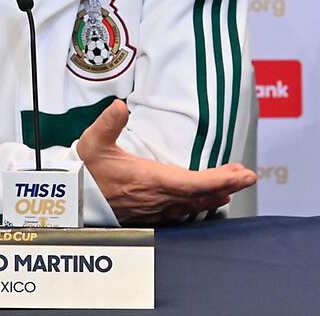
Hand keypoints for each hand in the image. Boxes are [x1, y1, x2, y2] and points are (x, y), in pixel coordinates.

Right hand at [76, 99, 256, 224]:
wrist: (72, 199)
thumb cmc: (84, 172)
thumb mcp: (93, 143)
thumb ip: (108, 123)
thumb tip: (120, 106)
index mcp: (149, 180)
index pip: (194, 183)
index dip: (222, 179)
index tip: (244, 174)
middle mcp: (156, 198)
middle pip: (200, 195)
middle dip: (226, 184)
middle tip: (247, 176)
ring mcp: (154, 208)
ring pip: (192, 204)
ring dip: (214, 194)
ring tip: (231, 185)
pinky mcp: (149, 213)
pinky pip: (181, 210)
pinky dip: (197, 203)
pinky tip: (202, 201)